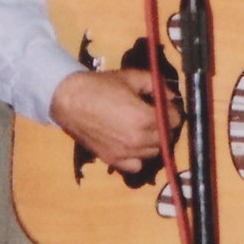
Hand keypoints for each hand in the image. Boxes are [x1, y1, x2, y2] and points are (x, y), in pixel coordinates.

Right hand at [50, 69, 181, 172]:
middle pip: (165, 138)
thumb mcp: (131, 77)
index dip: (172, 112)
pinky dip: (138, 157)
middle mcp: (137, 139)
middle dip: (164, 126)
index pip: (174, 121)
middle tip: (156, 117)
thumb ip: (156, 85)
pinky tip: (133, 145)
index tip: (166, 107)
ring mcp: (125, 152)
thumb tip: (171, 95)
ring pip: (153, 153)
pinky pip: (136, 166)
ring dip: (153, 142)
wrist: (69, 100)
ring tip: (143, 130)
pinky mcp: (112, 160)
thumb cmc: (100, 86)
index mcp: (144, 118)